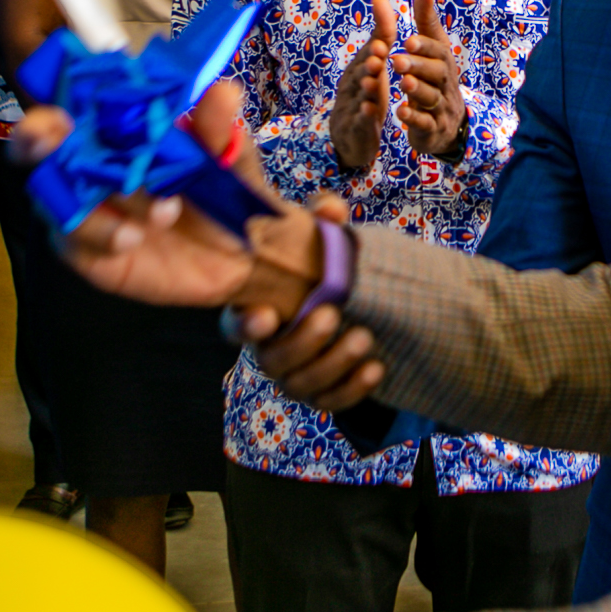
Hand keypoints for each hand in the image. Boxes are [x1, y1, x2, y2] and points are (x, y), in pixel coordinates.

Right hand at [9, 82, 320, 316]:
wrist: (237, 253)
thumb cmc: (220, 189)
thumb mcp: (223, 156)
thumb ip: (215, 127)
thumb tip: (222, 90)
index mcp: (118, 127)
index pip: (75, 99)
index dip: (59, 91)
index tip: (62, 95)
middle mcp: (91, 161)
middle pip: (42, 142)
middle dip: (38, 136)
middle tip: (50, 138)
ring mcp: (84, 204)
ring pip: (56, 195)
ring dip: (94, 198)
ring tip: (158, 210)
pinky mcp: (86, 247)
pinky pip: (73, 239)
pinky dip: (100, 234)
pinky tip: (130, 237)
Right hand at [230, 211, 389, 412]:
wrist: (354, 307)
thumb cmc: (323, 271)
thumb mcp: (323, 241)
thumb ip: (323, 221)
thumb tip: (330, 208)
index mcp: (257, 312)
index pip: (235, 326)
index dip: (246, 325)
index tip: (268, 314)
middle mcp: (269, 349)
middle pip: (273, 360)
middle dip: (302, 341)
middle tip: (332, 314)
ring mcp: (294, 376)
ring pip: (302, 384)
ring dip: (333, 363)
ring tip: (364, 338)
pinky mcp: (321, 395)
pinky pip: (331, 402)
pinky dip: (353, 389)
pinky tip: (375, 368)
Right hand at [329, 9, 391, 172]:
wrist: (350, 134)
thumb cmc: (365, 91)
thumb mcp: (373, 62)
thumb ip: (380, 34)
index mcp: (359, 67)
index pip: (368, 54)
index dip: (374, 47)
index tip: (381, 42)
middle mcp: (353, 84)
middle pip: (360, 73)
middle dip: (368, 64)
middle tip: (378, 56)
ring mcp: (352, 106)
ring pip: (360, 96)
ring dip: (366, 88)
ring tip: (373, 82)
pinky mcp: (356, 127)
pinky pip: (360, 120)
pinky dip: (365, 115)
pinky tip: (371, 111)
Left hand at [391, 0, 468, 158]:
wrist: (447, 123)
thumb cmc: (436, 78)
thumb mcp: (434, 47)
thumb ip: (427, 18)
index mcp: (444, 62)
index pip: (439, 50)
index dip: (425, 46)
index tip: (409, 40)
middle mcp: (446, 83)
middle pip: (437, 74)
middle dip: (418, 66)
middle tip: (398, 60)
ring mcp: (441, 107)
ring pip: (432, 98)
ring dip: (418, 91)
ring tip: (403, 83)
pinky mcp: (433, 129)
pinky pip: (426, 124)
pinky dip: (414, 119)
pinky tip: (400, 112)